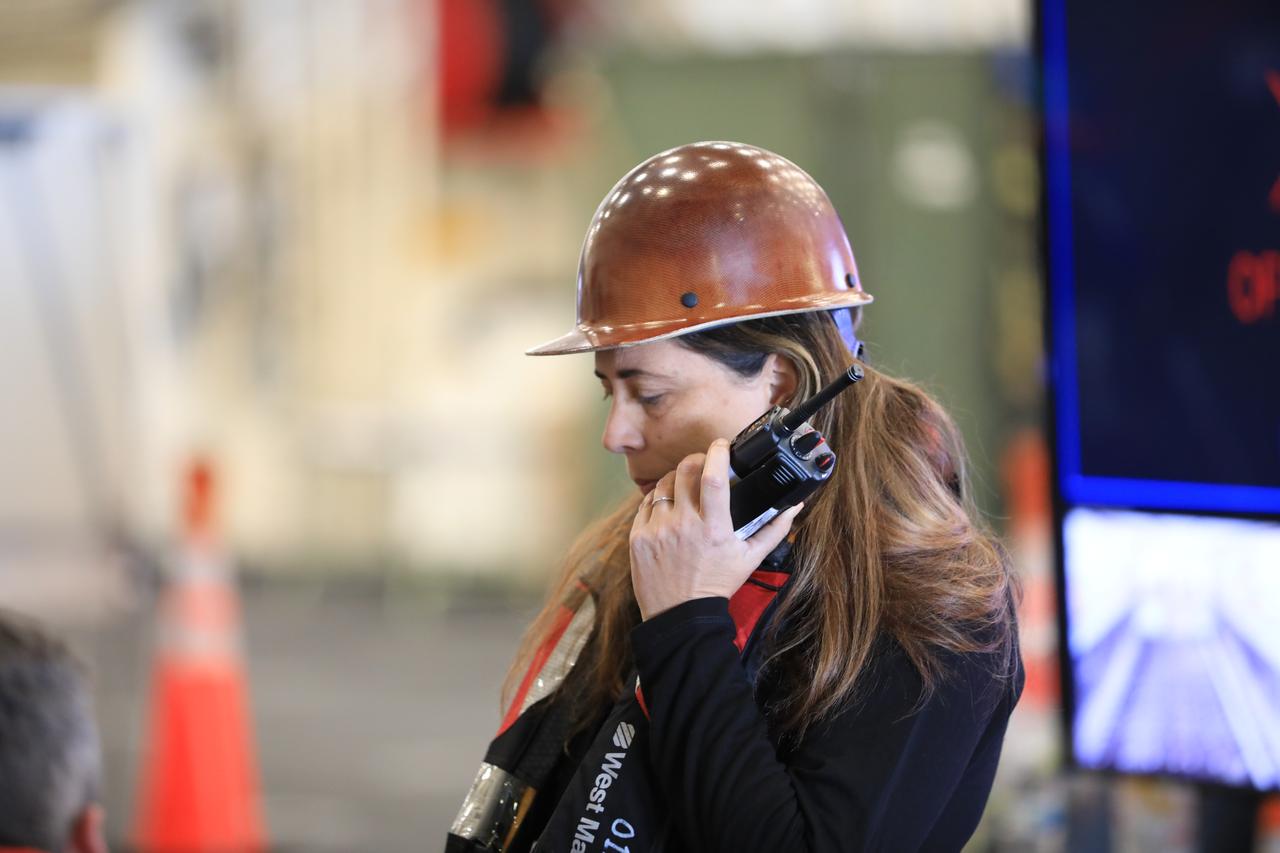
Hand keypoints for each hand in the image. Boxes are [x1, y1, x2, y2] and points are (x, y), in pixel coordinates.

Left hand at [629, 438, 802, 620]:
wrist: (680, 616)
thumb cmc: (717, 585)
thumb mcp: (750, 558)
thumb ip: (774, 529)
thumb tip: (795, 506)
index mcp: (714, 528)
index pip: (713, 477)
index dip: (718, 453)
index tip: (722, 444)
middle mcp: (684, 525)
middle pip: (686, 470)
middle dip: (697, 460)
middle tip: (703, 464)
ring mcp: (658, 530)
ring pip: (663, 484)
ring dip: (675, 479)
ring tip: (685, 487)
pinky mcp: (639, 537)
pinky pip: (646, 504)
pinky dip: (658, 500)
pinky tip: (668, 509)